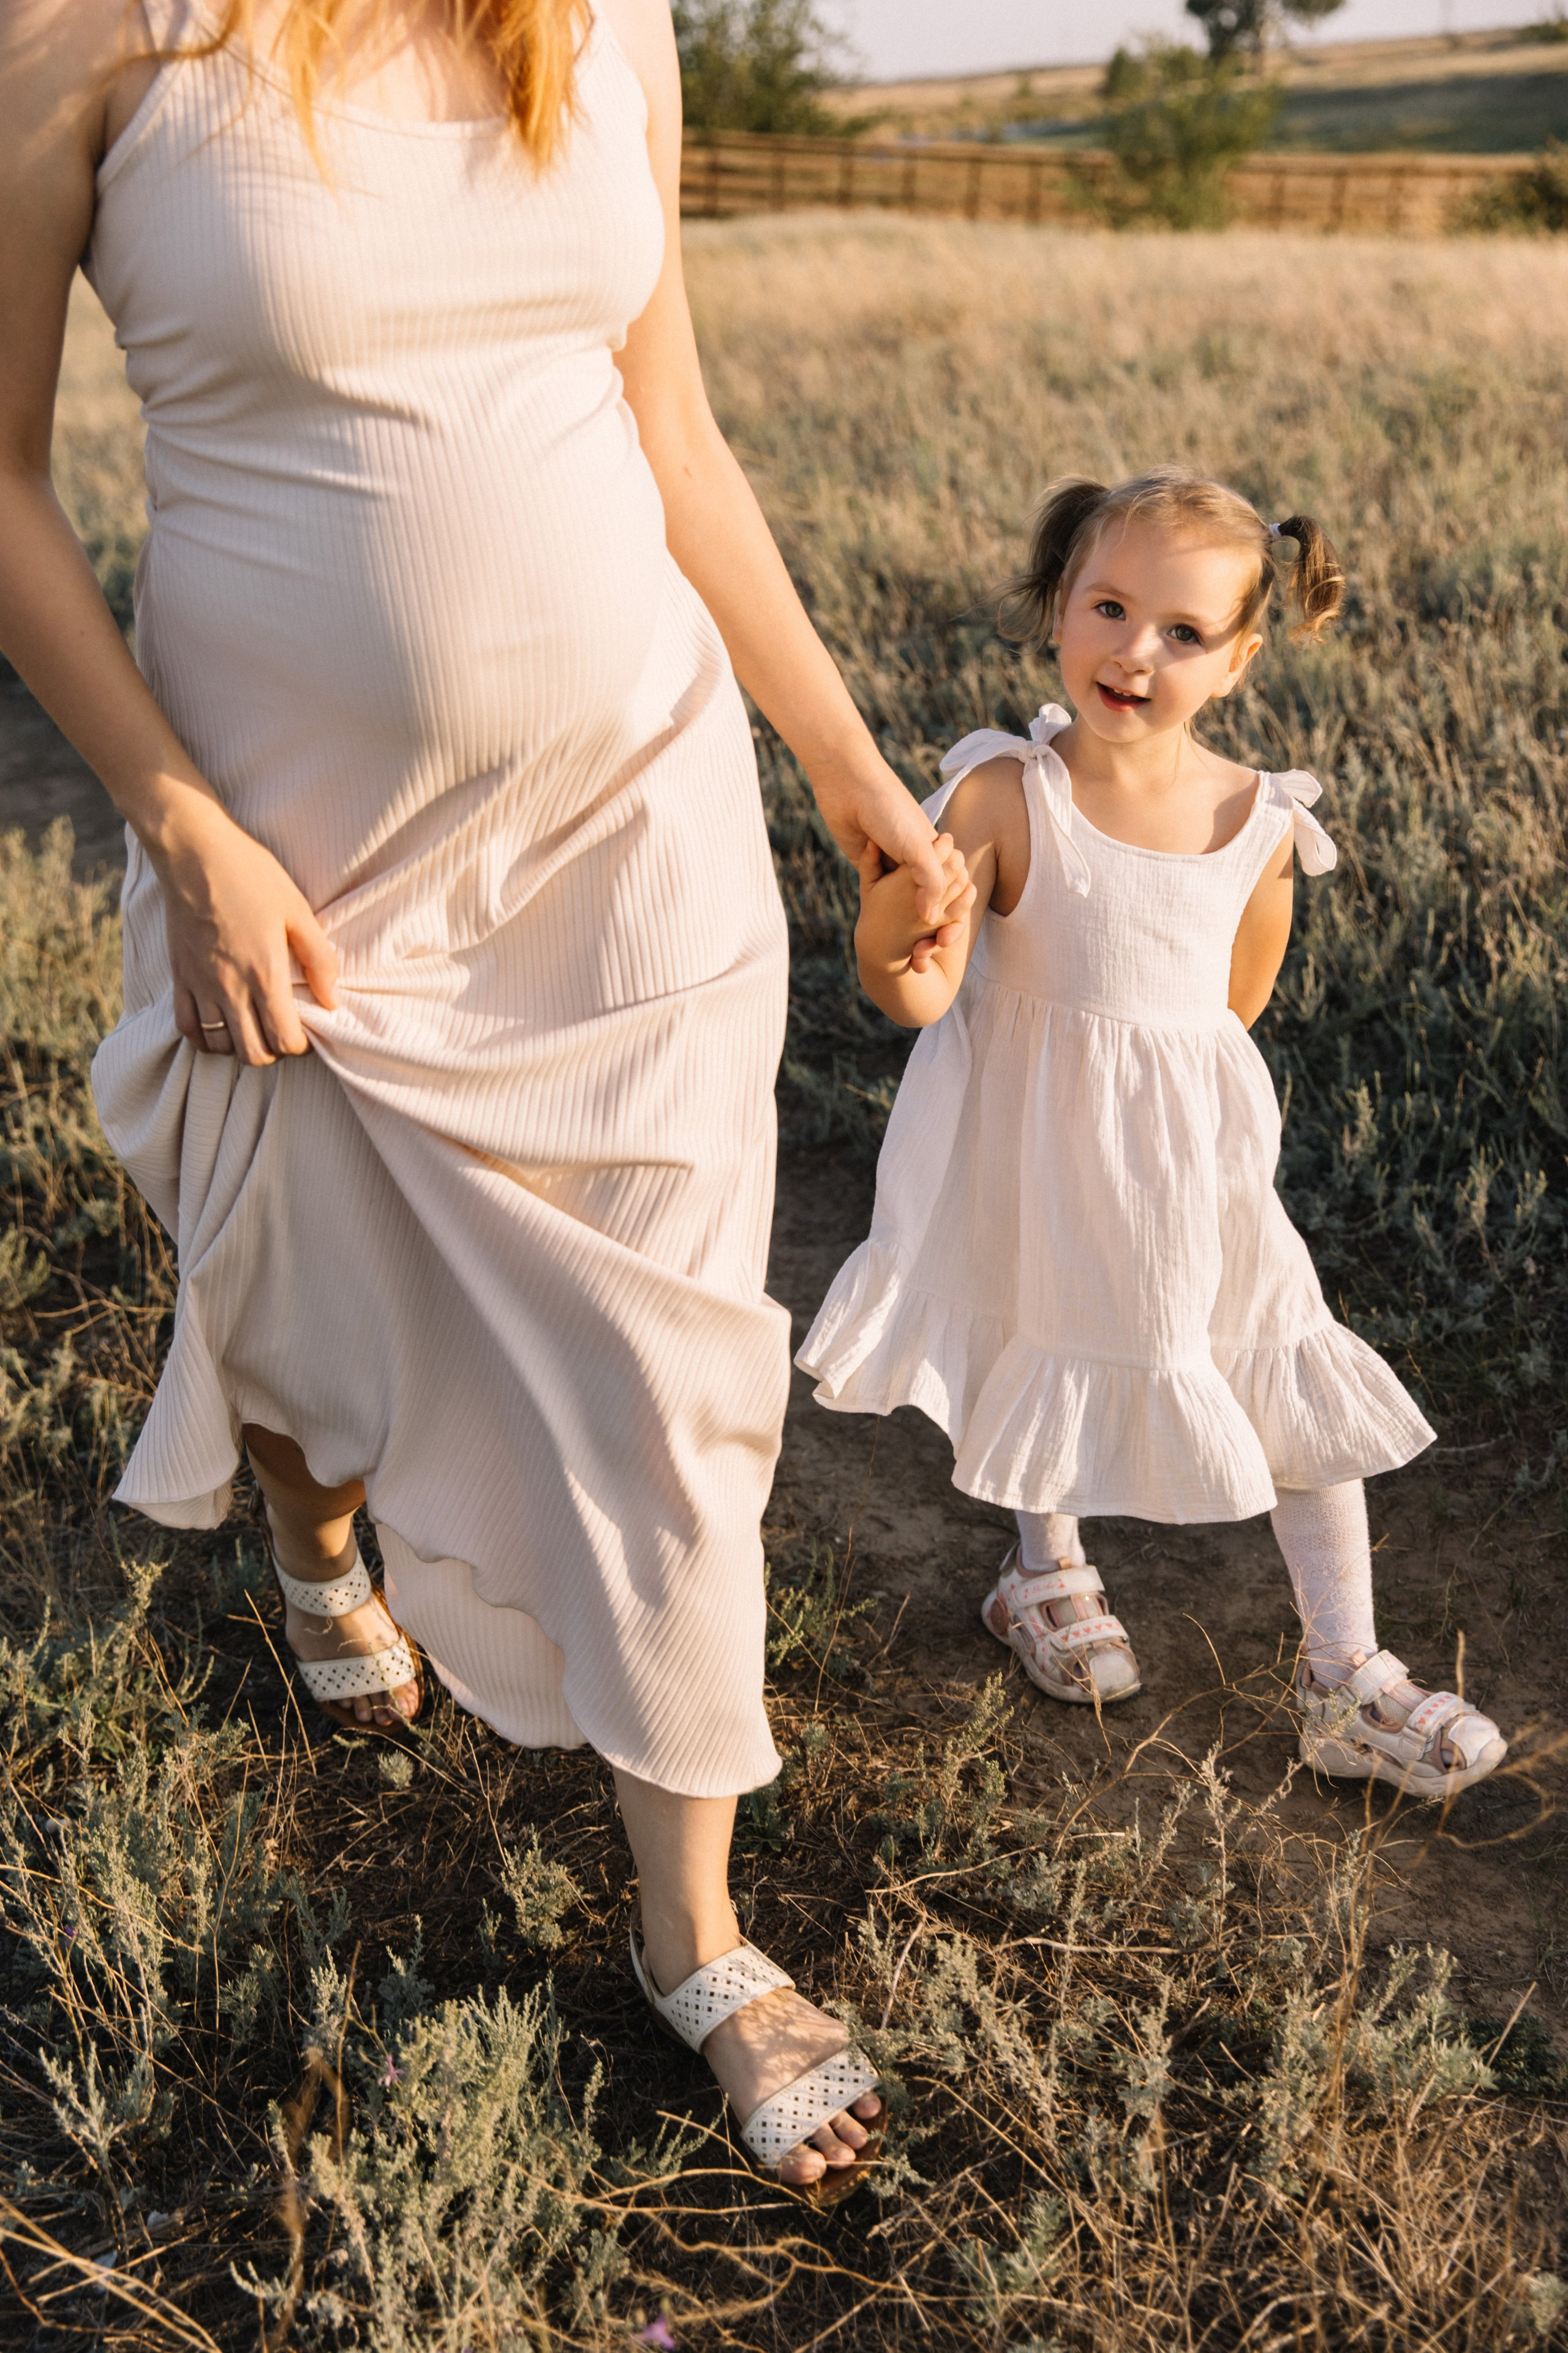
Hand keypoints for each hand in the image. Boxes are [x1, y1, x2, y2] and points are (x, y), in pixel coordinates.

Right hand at [149, 793, 338, 1065]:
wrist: (194, 852)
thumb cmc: (250, 875)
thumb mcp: (297, 910)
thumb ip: (319, 959)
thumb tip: (333, 1000)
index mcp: (264, 974)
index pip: (283, 1040)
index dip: (301, 1045)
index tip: (306, 1029)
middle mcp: (229, 988)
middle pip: (252, 1054)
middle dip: (273, 1052)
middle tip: (281, 1030)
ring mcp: (200, 984)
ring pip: (219, 1046)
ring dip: (240, 1046)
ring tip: (254, 1026)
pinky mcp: (178, 976)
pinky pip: (187, 1027)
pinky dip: (205, 1037)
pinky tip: (220, 1024)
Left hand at [811, 749, 973, 943]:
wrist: (848, 786)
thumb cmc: (889, 810)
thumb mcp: (917, 848)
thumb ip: (931, 884)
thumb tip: (931, 919)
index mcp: (935, 847)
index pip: (951, 883)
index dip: (950, 906)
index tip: (944, 930)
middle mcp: (915, 854)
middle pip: (925, 892)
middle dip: (924, 914)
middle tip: (922, 939)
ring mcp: (890, 859)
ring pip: (899, 893)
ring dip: (900, 911)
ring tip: (900, 932)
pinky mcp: (867, 862)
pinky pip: (875, 886)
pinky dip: (877, 897)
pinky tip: (878, 916)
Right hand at [855, 836, 968, 970]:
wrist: (882, 946)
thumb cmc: (874, 910)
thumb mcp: (868, 886)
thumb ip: (869, 862)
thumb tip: (872, 840)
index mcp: (904, 881)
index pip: (938, 851)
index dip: (944, 841)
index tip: (942, 838)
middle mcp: (922, 896)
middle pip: (955, 863)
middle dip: (955, 854)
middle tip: (949, 851)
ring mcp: (934, 910)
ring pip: (962, 881)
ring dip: (961, 871)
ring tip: (954, 867)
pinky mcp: (943, 924)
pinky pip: (965, 902)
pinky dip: (967, 891)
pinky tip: (960, 885)